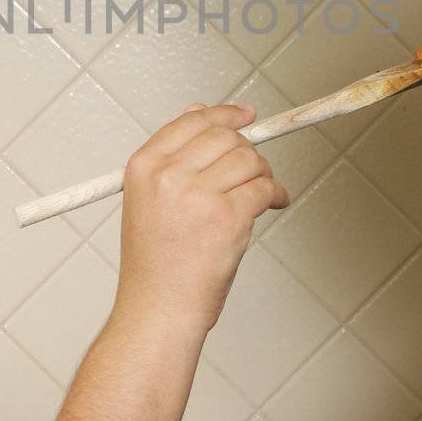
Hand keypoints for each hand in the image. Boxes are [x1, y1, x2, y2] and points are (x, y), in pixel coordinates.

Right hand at [114, 102, 288, 335]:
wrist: (158, 309)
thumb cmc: (155, 264)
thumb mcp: (148, 200)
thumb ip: (172, 157)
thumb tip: (200, 111)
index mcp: (144, 167)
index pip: (191, 121)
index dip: (224, 114)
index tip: (245, 115)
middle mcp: (168, 176)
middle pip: (225, 137)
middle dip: (247, 150)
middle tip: (255, 167)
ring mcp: (198, 195)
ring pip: (249, 159)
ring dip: (264, 172)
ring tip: (262, 189)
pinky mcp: (228, 217)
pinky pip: (265, 187)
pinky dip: (277, 193)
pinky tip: (275, 201)